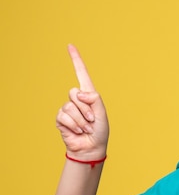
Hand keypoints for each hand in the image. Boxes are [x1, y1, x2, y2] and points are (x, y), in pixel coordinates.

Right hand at [56, 45, 108, 159]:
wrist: (91, 148)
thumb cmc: (99, 132)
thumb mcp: (102, 113)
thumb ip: (94, 99)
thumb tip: (78, 93)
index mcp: (89, 95)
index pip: (81, 74)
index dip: (76, 60)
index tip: (70, 45)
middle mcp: (77, 99)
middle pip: (74, 93)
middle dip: (85, 108)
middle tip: (92, 121)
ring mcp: (68, 108)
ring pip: (70, 107)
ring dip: (81, 120)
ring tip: (86, 128)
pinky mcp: (60, 118)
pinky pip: (64, 116)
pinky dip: (74, 125)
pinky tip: (78, 131)